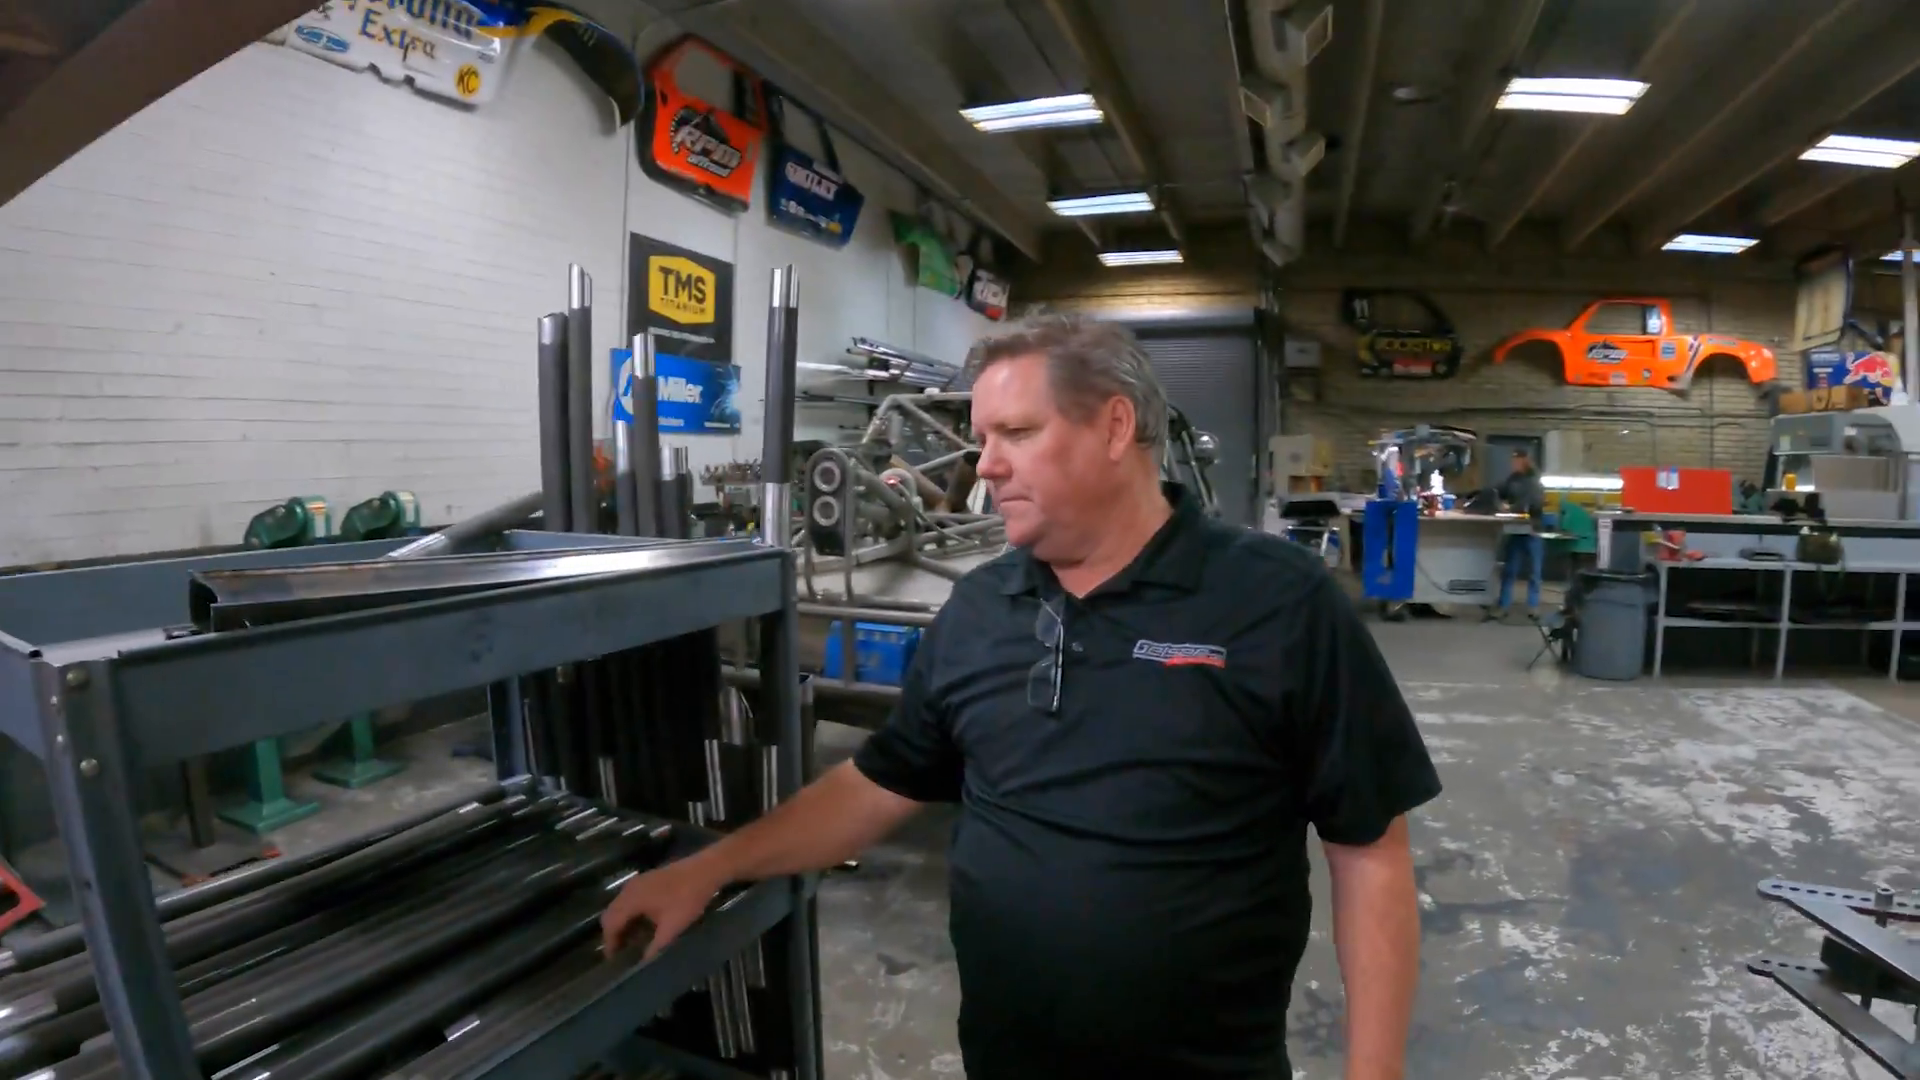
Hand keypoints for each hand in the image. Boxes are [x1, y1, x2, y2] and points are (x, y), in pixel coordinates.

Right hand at [600, 855, 725, 959]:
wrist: (705, 870)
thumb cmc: (687, 899)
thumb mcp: (672, 927)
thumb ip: (655, 947)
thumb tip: (643, 963)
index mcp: (630, 900)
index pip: (610, 924)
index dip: (610, 943)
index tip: (614, 960)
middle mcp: (628, 889)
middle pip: (610, 914)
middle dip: (614, 934)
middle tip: (622, 952)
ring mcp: (637, 882)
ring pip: (619, 906)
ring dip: (622, 923)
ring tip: (632, 941)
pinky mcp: (647, 880)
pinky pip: (629, 900)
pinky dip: (630, 914)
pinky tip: (643, 924)